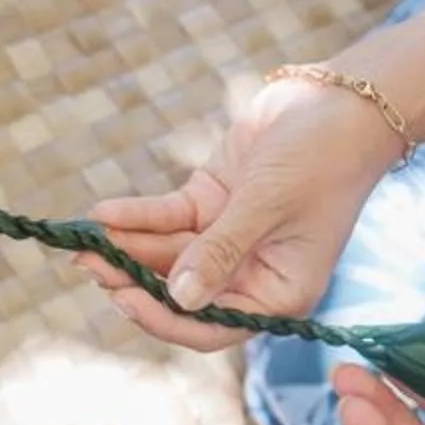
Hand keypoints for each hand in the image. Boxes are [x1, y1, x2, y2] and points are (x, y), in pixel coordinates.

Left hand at [79, 71, 403, 352]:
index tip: (123, 299)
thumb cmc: (321, 157)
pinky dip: (139, 216)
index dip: (165, 319)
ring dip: (127, 247)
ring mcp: (229, 237)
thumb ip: (218, 252)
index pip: (212, 325)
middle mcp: (252, 272)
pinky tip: (104, 213)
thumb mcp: (266, 206)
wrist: (342, 99)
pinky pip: (169, 218)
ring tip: (82, 241)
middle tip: (86, 265)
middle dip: (133, 280)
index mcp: (278, 292)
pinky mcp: (213, 202)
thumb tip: (178, 299)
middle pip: (182, 292)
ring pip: (168, 254)